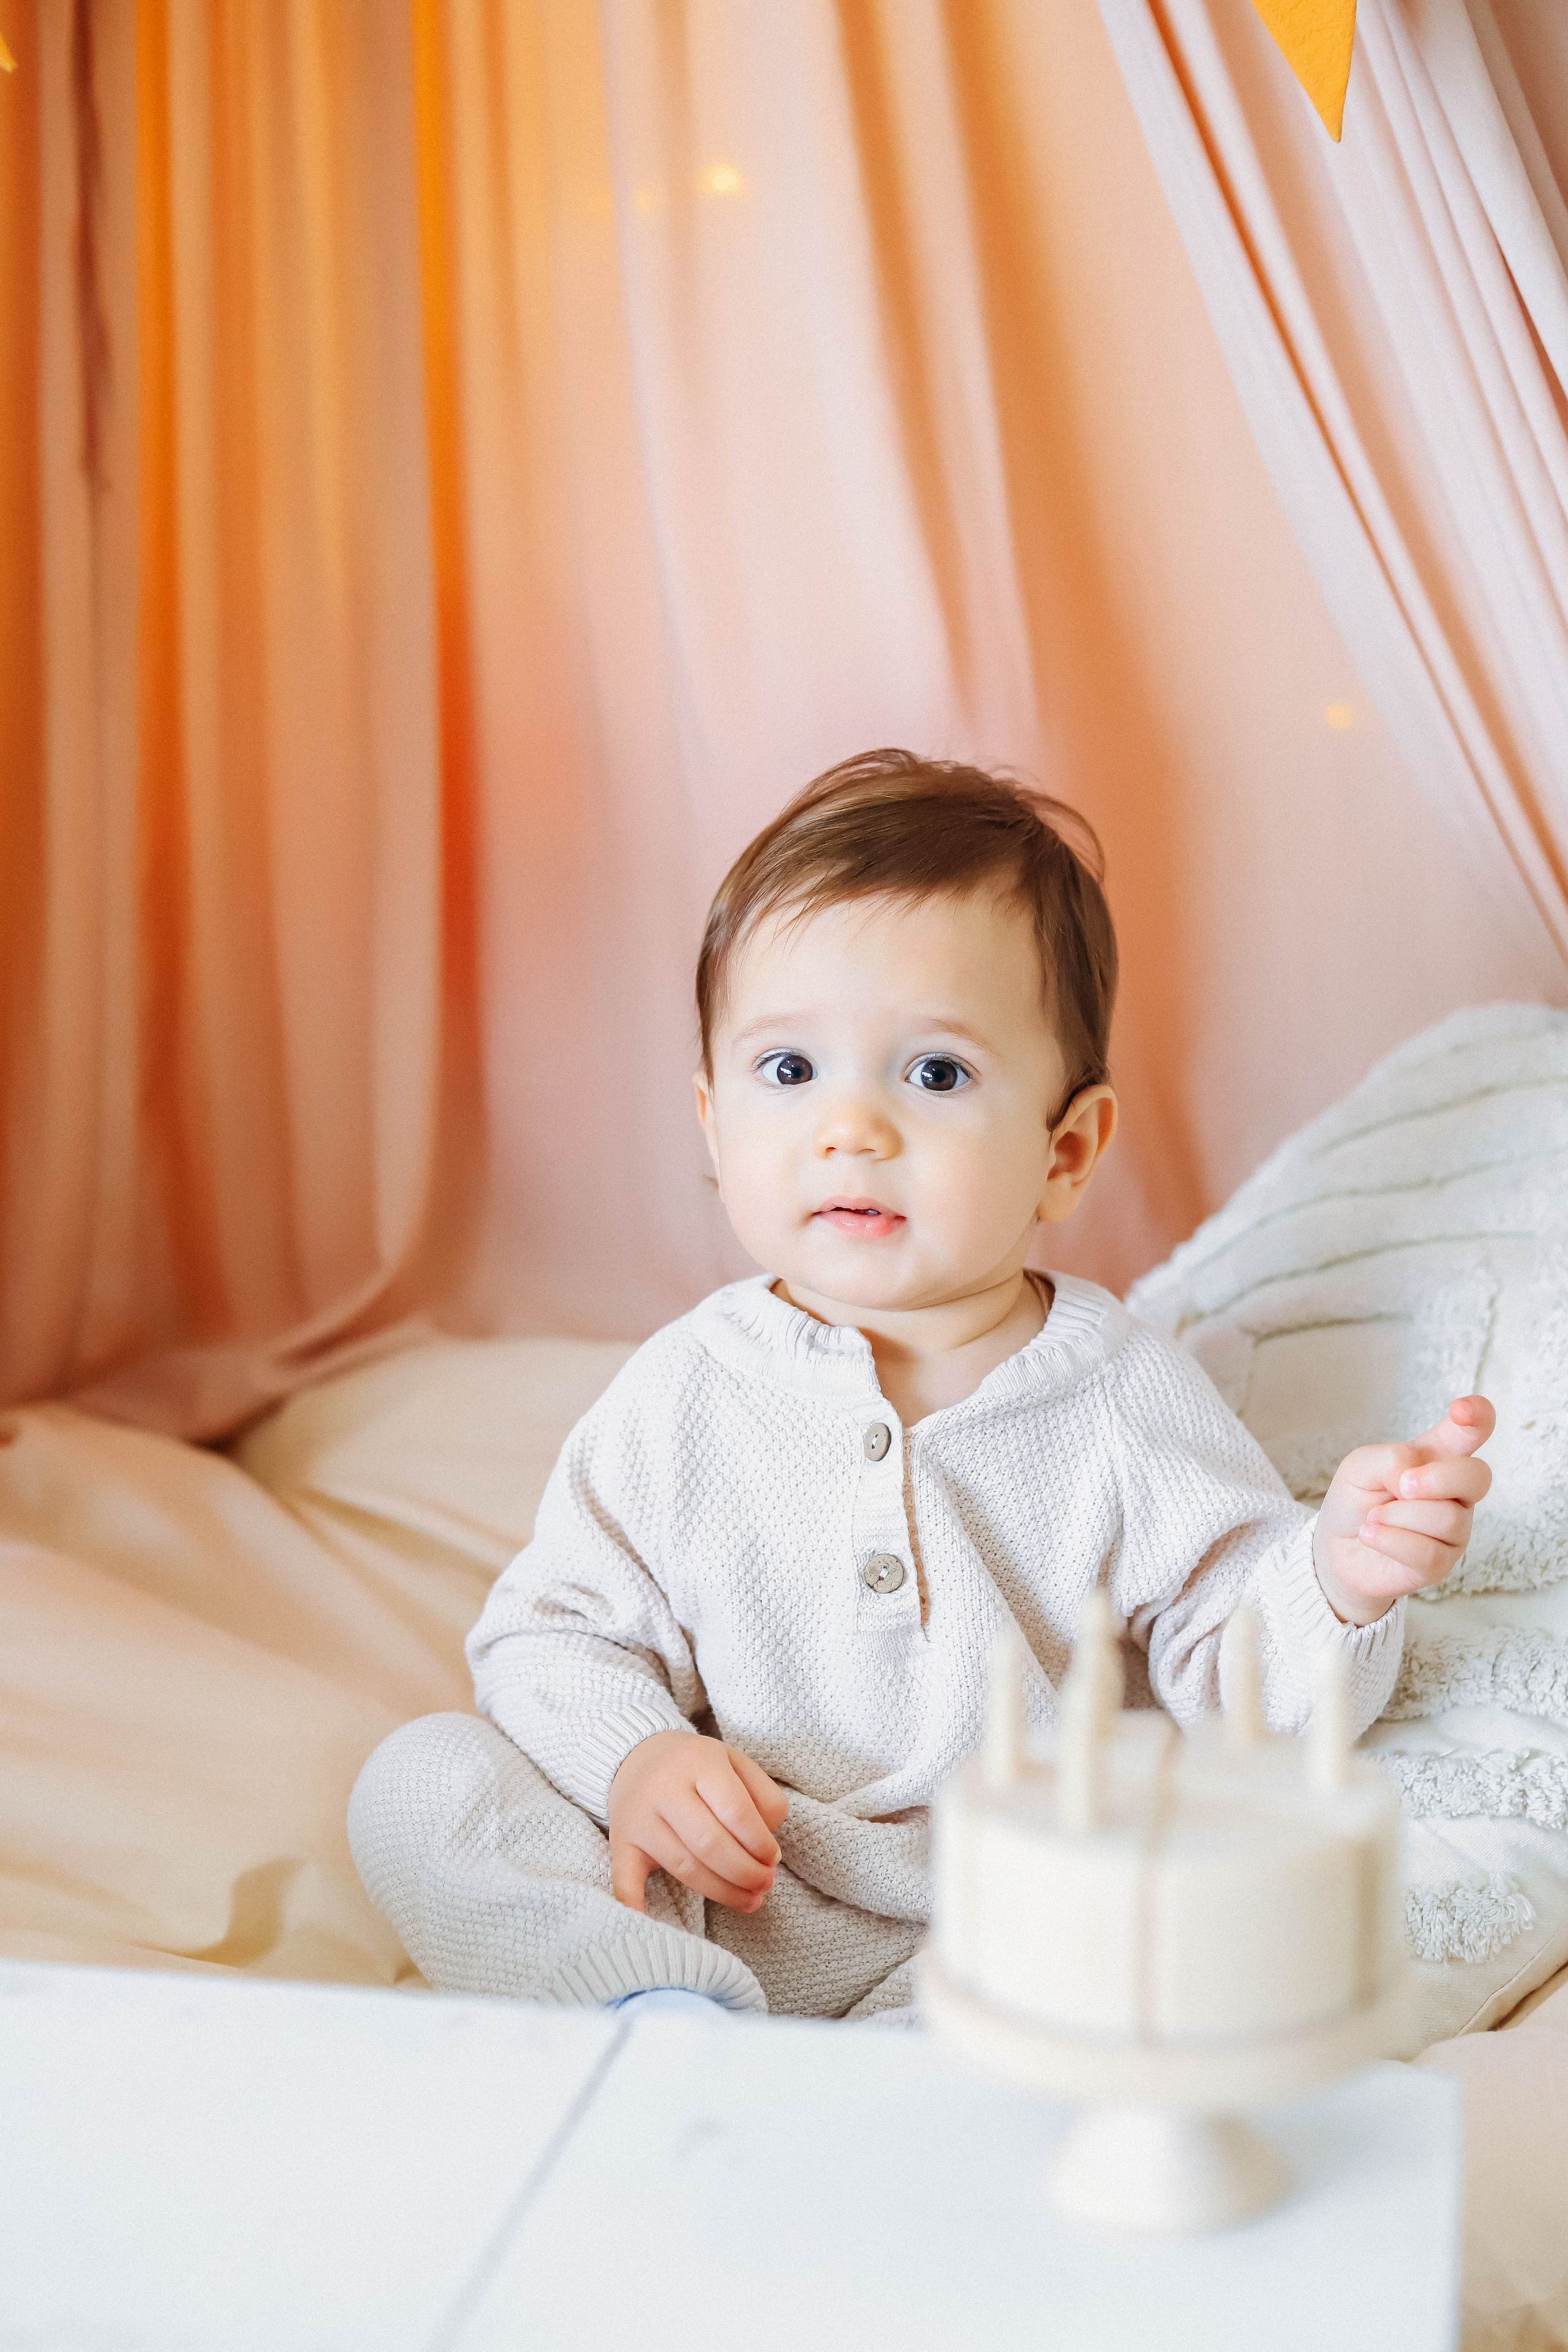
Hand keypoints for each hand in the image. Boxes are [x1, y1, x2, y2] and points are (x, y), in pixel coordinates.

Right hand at [608, 1731, 788, 1914]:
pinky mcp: (621, 1842)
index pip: (735, 1811)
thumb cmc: (697, 1767)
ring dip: (721, 1891)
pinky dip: (633, 1904)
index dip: (760, 1843)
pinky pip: (624, 1878)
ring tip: (749, 1901)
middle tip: (765, 1884)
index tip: (773, 1859)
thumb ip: (763, 1797)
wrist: (636, 1756)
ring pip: (683, 1866)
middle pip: (709, 1843)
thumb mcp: (736, 1762)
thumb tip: (768, 1848)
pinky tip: (647, 1923)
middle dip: (744, 1872)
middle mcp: (664, 1788)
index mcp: (699, 1762)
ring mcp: (640, 1818)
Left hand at [1313, 1395, 1493, 1624]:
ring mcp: (1453, 1530)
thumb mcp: (1360, 1466)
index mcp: (1438, 1457)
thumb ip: (1391, 1458)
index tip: (1462, 1411)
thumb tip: (1415, 1475)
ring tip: (1374, 1517)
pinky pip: (1428, 1552)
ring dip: (1397, 1516)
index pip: (1472, 1431)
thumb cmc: (1357, 1500)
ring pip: (1446, 1518)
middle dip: (1438, 1478)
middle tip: (1402, 1486)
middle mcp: (1455, 1492)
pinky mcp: (1440, 1564)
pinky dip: (1390, 1539)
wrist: (1336, 1548)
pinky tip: (1371, 1535)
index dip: (1477, 1417)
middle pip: (1477, 1476)